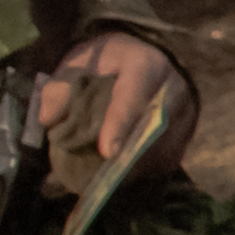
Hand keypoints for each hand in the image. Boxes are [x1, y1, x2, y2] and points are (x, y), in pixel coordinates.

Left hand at [38, 27, 193, 185]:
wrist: (144, 58)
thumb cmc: (108, 62)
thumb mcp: (79, 62)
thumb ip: (60, 86)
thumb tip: (48, 118)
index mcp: (145, 65)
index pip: (133, 96)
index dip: (120, 125)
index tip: (107, 152)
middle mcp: (174, 89)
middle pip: (153, 130)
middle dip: (127, 154)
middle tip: (101, 175)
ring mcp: (185, 114)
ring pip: (163, 150)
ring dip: (135, 166)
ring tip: (107, 176)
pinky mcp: (186, 134)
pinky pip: (167, 159)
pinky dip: (143, 170)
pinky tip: (124, 172)